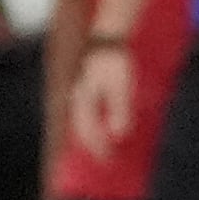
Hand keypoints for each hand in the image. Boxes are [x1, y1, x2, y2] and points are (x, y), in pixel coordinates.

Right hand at [71, 41, 132, 157]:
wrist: (107, 38)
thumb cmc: (115, 62)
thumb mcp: (121, 87)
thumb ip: (119, 111)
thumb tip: (118, 136)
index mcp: (83, 101)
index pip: (89, 132)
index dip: (99, 149)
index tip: (110, 161)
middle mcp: (77, 99)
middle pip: (82, 130)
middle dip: (94, 146)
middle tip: (106, 160)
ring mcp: (79, 93)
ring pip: (82, 121)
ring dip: (91, 137)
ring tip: (102, 148)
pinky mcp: (85, 89)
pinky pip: (87, 112)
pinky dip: (93, 124)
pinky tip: (102, 127)